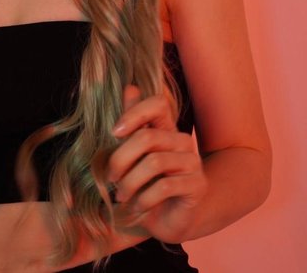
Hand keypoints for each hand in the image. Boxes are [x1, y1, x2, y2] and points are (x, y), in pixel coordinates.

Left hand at [107, 84, 207, 243]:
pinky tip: (136, 207)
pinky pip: (164, 187)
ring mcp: (192, 162)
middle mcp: (182, 140)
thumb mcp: (133, 154)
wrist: (169, 219)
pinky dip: (143, 199)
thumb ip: (131, 124)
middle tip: (110, 178)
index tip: (114, 132)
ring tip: (121, 196)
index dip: (135, 112)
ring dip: (130, 182)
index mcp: (166, 128)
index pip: (158, 103)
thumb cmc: (147, 183)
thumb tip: (130, 87)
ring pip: (154, 163)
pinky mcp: (196, 185)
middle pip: (147, 138)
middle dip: (120, 159)